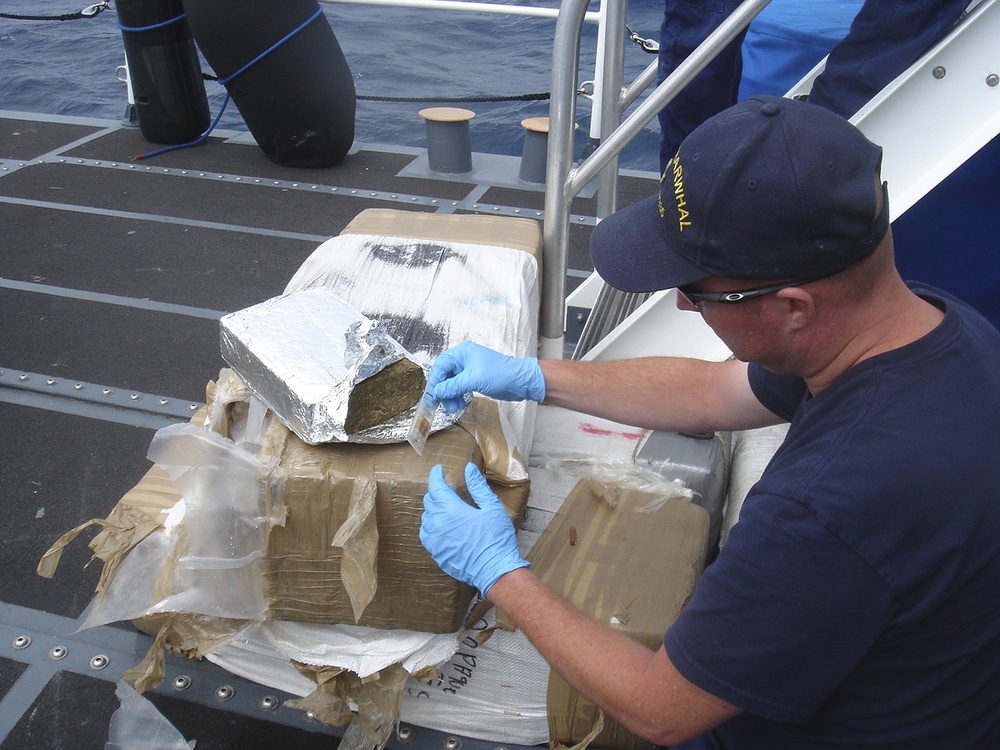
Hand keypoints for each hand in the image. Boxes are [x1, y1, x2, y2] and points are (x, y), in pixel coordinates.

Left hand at [420, 463, 529, 596]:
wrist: (495, 571)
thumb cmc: (496, 539)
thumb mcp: (492, 508)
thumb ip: (478, 487)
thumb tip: (468, 469)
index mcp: (451, 510)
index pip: (435, 487)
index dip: (436, 476)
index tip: (439, 470)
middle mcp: (437, 524)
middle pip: (429, 501)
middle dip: (437, 492)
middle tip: (448, 490)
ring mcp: (434, 541)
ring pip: (426, 518)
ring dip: (434, 509)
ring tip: (447, 508)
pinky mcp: (436, 554)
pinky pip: (427, 535)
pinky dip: (431, 526)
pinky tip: (442, 527)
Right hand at [427, 341, 544, 412]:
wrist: (520, 381)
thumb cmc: (501, 374)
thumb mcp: (473, 380)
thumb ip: (453, 386)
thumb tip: (437, 392)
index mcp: (462, 352)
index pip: (441, 365)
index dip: (436, 381)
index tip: (432, 395)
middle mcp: (464, 359)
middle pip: (445, 375)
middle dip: (443, 391)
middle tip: (442, 404)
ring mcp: (469, 370)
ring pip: (452, 384)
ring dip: (450, 396)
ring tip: (454, 407)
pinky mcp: (475, 379)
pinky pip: (460, 388)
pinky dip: (458, 396)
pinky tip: (460, 404)